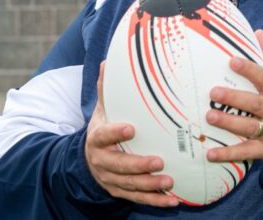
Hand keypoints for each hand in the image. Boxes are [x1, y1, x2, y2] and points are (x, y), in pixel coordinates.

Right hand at [84, 61, 178, 206]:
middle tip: (159, 162)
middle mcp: (102, 161)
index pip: (103, 136)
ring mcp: (111, 178)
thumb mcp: (103, 109)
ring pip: (129, 185)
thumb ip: (107, 89)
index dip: (115, 133)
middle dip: (138, 165)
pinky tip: (173, 200)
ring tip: (169, 181)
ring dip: (149, 185)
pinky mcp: (120, 191)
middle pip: (118, 166)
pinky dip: (155, 201)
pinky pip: (138, 198)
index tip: (131, 129)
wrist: (90, 158)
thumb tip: (107, 61)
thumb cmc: (104, 127)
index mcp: (97, 138)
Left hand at [206, 30, 262, 166]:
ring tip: (210, 116)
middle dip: (234, 98)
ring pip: (249, 127)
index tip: (232, 60)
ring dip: (229, 124)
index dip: (249, 69)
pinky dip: (228, 154)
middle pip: (255, 104)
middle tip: (213, 91)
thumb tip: (258, 32)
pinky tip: (211, 153)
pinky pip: (246, 152)